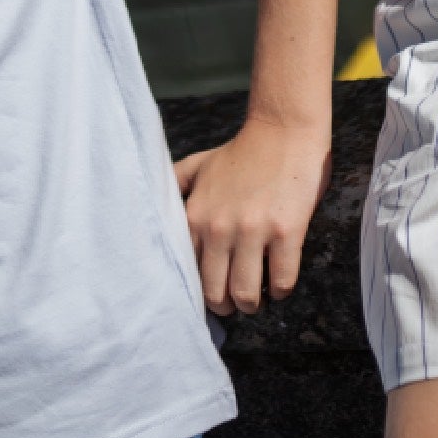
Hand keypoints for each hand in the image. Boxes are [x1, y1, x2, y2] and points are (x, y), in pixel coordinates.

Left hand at [175, 119, 331, 316]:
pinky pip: (282, 282)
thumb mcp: (199, 165)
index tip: (212, 292)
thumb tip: (151, 200)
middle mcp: (220, 227)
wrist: (283, 131)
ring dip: (252, 304)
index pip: (188, 274)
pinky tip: (278, 282)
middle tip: (235, 302)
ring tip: (257, 298)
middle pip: (216, 294)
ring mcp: (253, 231)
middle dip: (226, 306)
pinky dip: (280, 290)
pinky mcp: (287, 232)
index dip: (201, 291)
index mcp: (196, 216)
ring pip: (246, 294)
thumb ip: (175, 185)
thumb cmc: (242, 152)